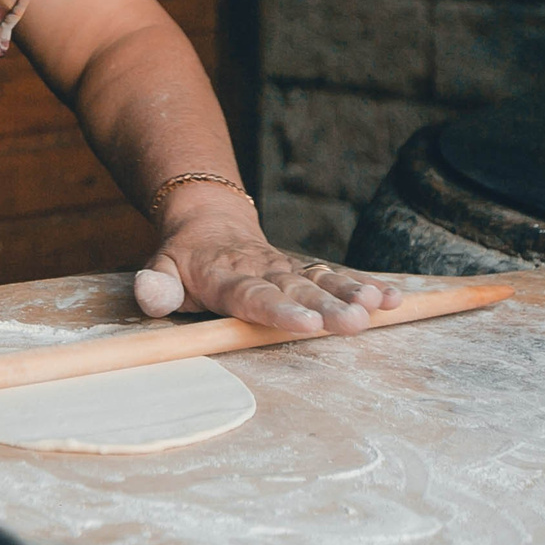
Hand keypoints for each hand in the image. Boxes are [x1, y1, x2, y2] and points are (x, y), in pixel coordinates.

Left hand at [134, 199, 401, 333]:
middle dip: (329, 307)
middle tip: (356, 322)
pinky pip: (337, 277)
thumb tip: (150, 297)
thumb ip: (156, 286)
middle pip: (298, 290)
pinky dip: (365, 287)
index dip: (279, 311)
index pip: (253, 296)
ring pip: (324, 281)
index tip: (306, 324)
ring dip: (353, 295)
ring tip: (381, 307)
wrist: (210, 220)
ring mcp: (288, 269)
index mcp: (225, 277)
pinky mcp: (306, 271)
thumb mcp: (159, 268)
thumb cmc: (184, 259)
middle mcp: (263, 271)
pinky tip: (394, 301)